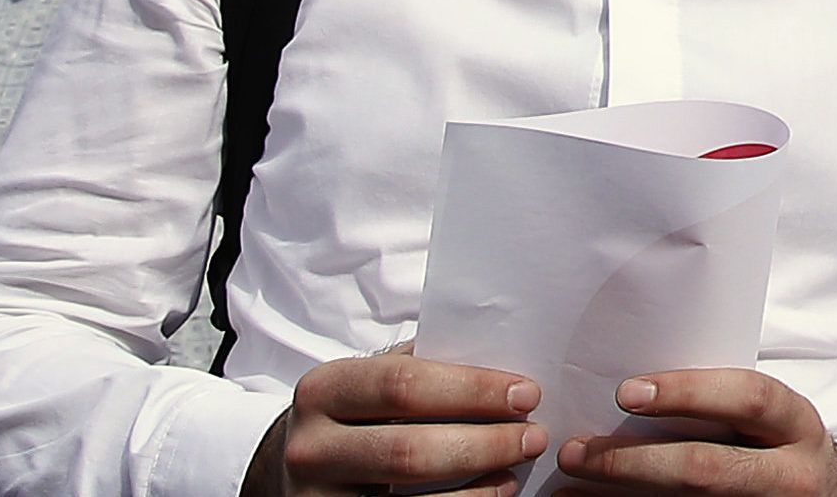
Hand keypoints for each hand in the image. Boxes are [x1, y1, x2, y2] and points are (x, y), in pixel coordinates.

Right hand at [249, 348, 541, 496]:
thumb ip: (423, 364)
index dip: (472, 390)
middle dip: (485, 443)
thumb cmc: (357, 412)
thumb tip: (504, 354)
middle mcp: (311, 448)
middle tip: (535, 436)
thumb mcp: (373, 379)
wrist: (302, 464)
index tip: (527, 394)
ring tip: (519, 467)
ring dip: (480, 487)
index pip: (404, 385)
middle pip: (410, 451)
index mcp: (323, 390)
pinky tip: (493, 494)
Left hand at [559, 367, 836, 495]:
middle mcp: (788, 476)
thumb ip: (722, 402)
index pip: (748, 400)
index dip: (688, 393)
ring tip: (568, 486)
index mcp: (797, 426)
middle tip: (574, 451)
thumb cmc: (778, 444)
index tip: (626, 393)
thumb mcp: (770, 417)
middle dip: (631, 462)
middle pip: (704, 469)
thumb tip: (631, 389)